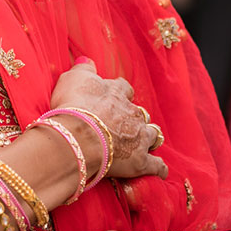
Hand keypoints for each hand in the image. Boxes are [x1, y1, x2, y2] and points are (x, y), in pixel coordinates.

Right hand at [47, 59, 167, 179]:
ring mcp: (140, 137)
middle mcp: (132, 113)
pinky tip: (158, 170)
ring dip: (148, 138)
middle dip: (134, 119)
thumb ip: (82, 69)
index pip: (123, 88)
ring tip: (140, 144)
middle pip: (139, 113)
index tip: (113, 98)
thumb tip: (86, 61)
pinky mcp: (141, 161)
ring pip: (152, 135)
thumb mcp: (72, 80)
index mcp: (116, 93)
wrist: (78, 135)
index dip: (119, 94)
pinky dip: (158, 167)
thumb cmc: (73, 106)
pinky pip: (156, 165)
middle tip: (121, 125)